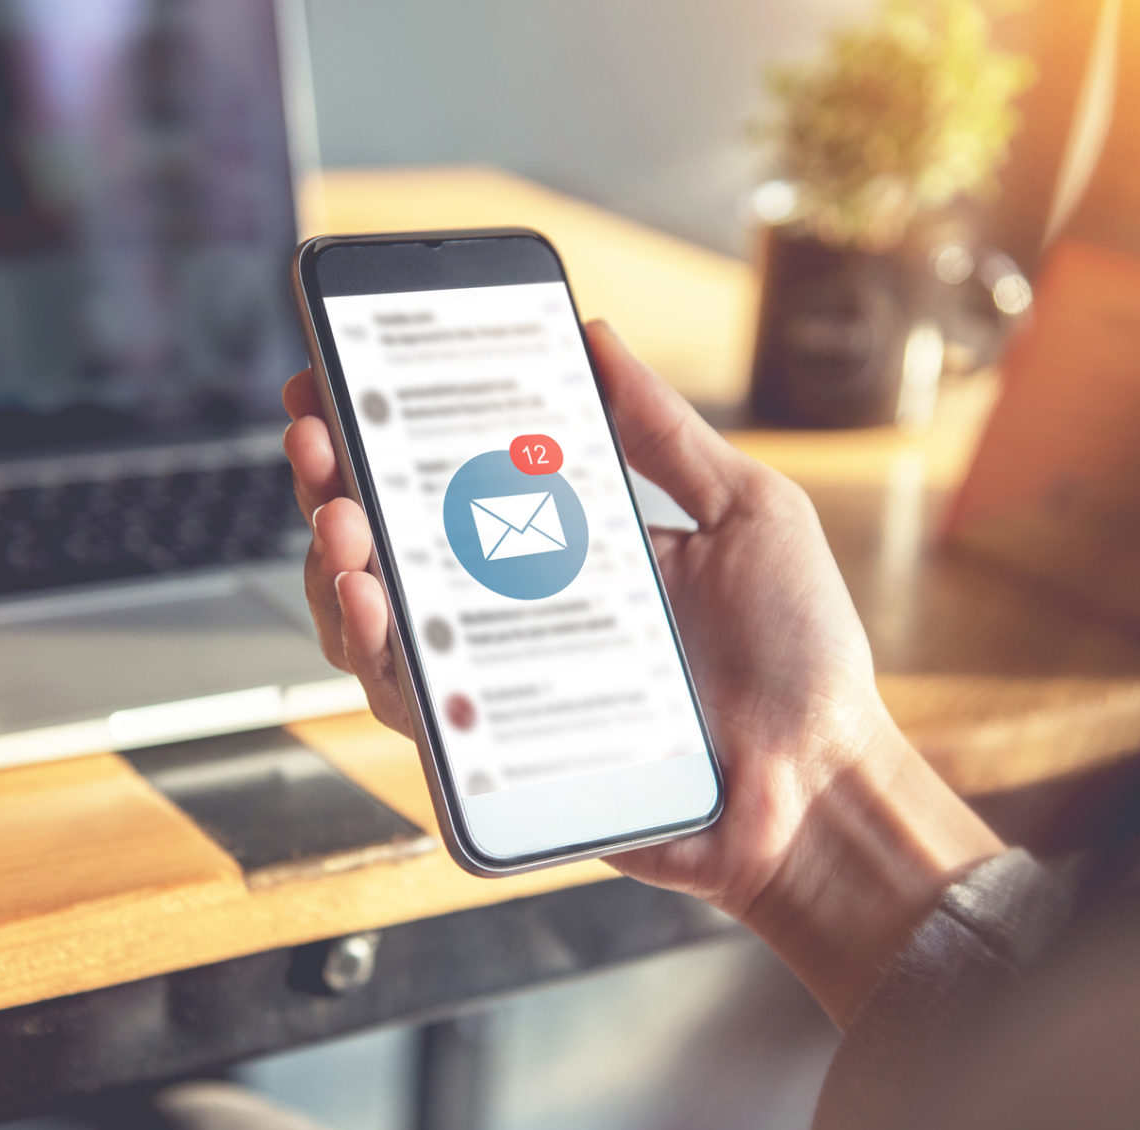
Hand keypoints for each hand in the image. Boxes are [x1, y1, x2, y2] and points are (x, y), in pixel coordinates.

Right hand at [283, 321, 1002, 1024]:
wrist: (821, 784)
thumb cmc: (800, 656)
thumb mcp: (747, 513)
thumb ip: (665, 432)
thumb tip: (595, 335)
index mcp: (567, 543)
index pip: (454, 475)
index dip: (384, 428)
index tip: (334, 375)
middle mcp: (517, 609)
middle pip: (391, 542)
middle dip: (335, 482)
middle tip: (318, 436)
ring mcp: (498, 681)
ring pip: (374, 623)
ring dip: (335, 565)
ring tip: (343, 524)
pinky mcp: (494, 754)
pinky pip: (408, 702)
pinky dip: (374, 650)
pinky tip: (370, 604)